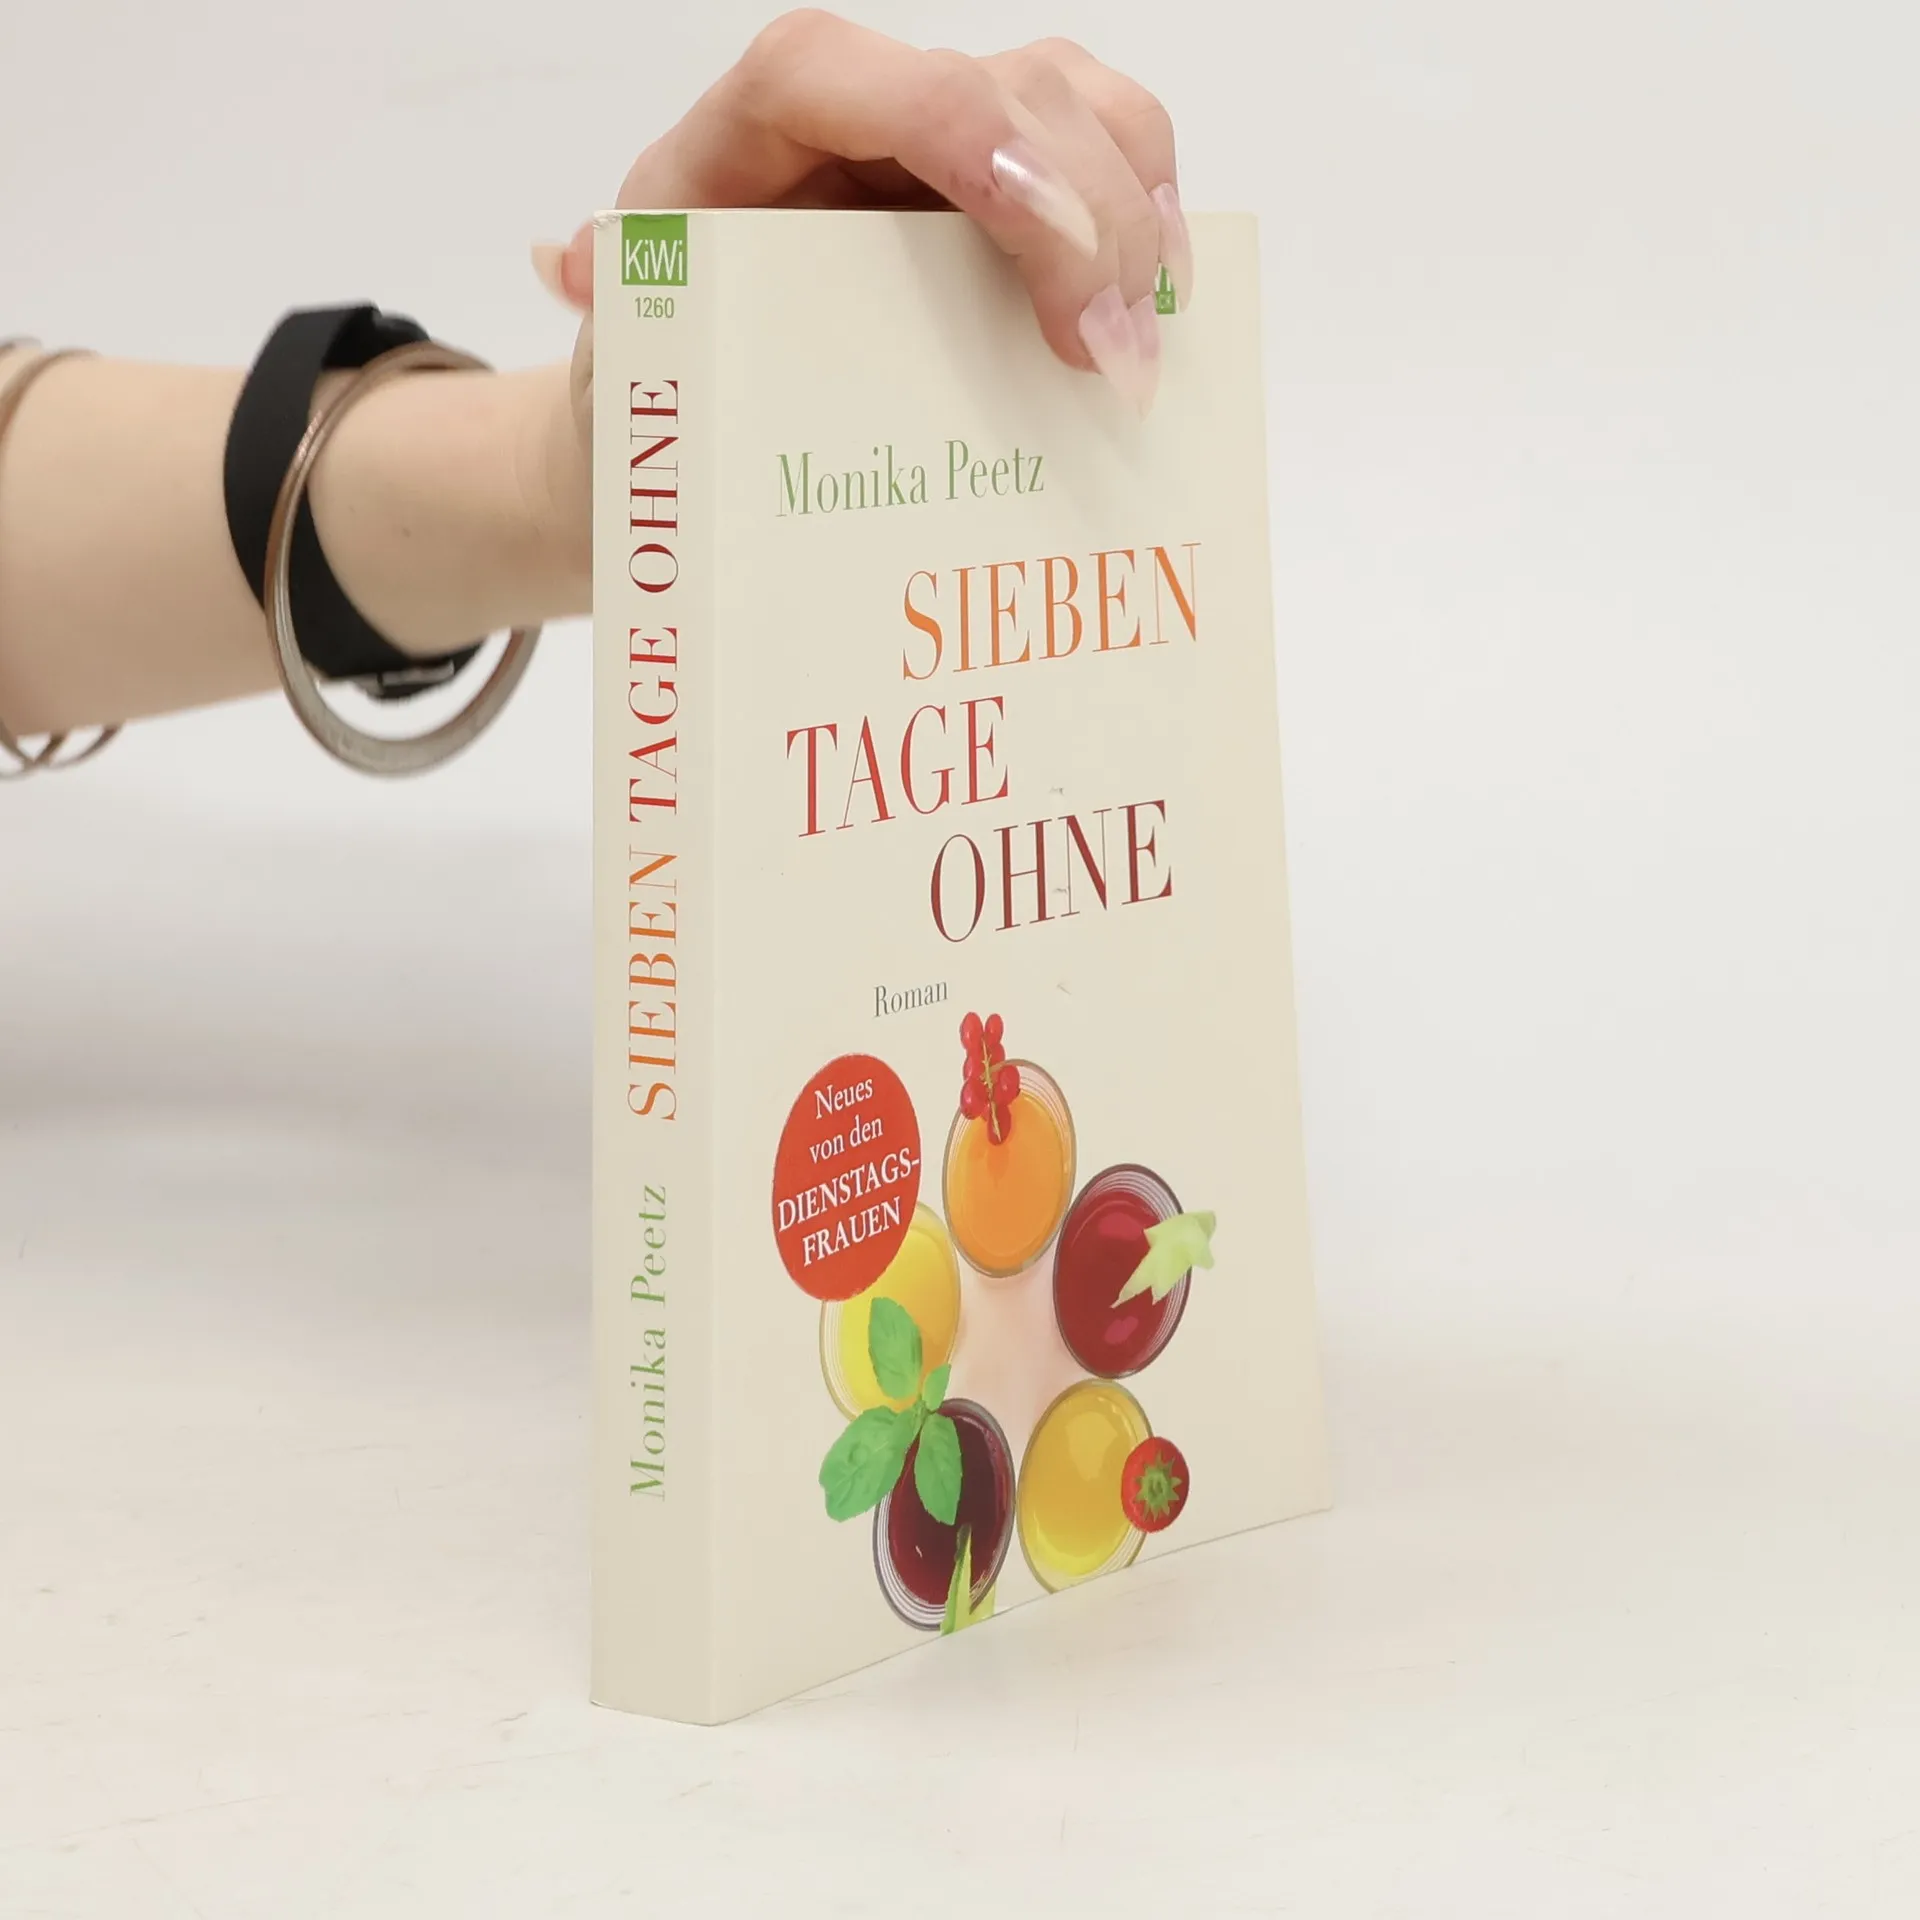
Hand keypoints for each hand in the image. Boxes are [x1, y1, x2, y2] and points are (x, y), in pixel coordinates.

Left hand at [528, 12, 1188, 574]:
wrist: (689, 435)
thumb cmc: (662, 395)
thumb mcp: (630, 362)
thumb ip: (618, 311)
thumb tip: (566, 261)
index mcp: (739, 145)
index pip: (828, 71)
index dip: (952, 125)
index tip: (1038, 243)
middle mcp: (851, 125)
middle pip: (996, 85)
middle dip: (1083, 211)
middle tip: (1118, 359)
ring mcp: (940, 154)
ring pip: (1071, 102)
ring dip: (1134, 206)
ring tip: (1152, 334)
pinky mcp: (1001, 203)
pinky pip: (1103, 163)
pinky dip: (1146, 220)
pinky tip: (1162, 307)